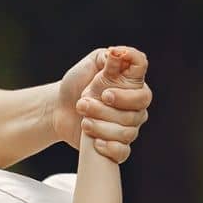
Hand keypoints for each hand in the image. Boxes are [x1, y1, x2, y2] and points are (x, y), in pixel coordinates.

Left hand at [51, 47, 150, 162]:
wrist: (58, 108)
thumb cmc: (76, 84)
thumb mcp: (90, 65)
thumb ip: (107, 58)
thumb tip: (118, 51)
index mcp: (132, 88)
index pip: (143, 93)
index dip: (126, 95)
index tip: (104, 92)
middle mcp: (135, 109)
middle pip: (135, 114)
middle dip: (106, 110)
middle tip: (83, 103)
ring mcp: (128, 128)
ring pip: (126, 133)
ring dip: (100, 126)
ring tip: (83, 119)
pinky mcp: (117, 146)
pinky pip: (122, 152)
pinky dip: (108, 147)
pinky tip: (95, 142)